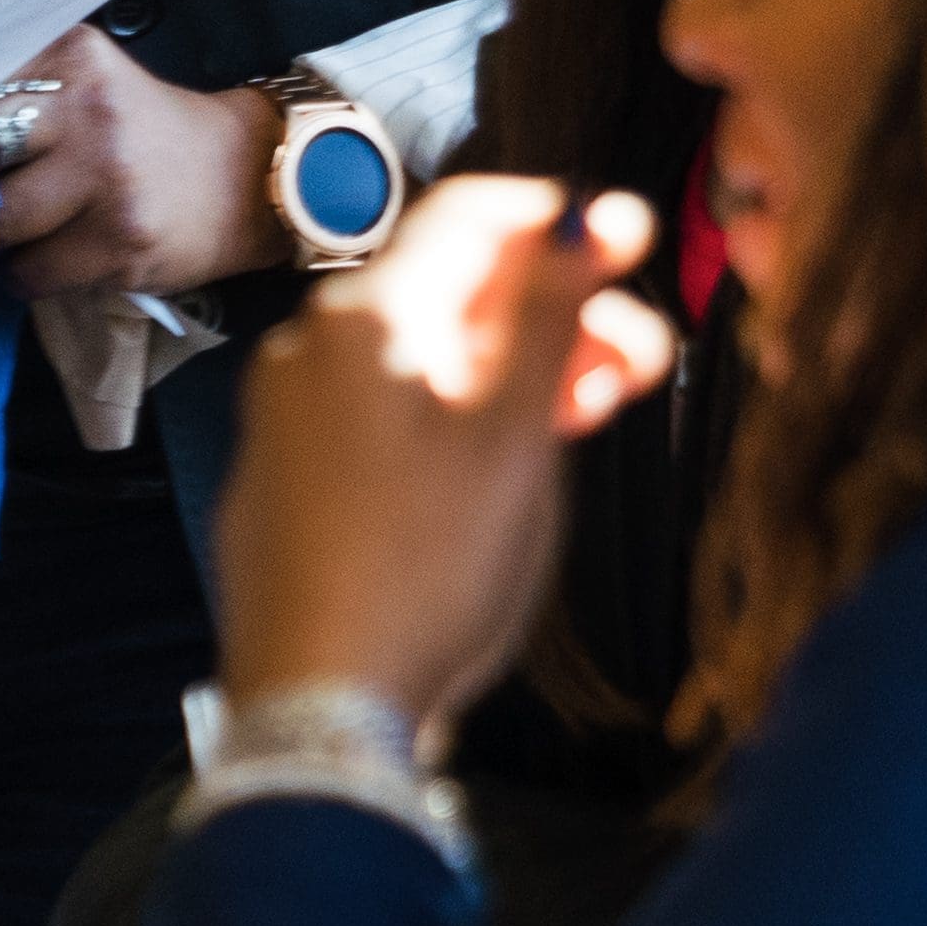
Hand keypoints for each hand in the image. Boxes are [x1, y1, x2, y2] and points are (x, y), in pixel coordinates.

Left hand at [0, 24, 274, 300]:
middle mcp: (86, 105)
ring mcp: (107, 178)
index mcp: (66, 52)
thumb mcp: (81, 81)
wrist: (247, 176)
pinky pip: (31, 275)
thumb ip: (6, 89)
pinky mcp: (125, 241)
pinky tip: (40, 257)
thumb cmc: (137, 130)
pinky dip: (14, 275)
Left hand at [212, 177, 677, 723]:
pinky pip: (382, 417)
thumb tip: (590, 219)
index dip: (559, 221)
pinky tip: (510, 461)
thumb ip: (551, 317)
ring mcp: (290, 417)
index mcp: (363, 318)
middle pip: (450, 291)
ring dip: (512, 368)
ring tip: (591, 409)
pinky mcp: (289, 480)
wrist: (321, 710)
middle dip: (552, 310)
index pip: (470, 215)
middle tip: (637, 355)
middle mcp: (310, 350)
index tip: (629, 243)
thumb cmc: (424, 574)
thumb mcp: (514, 438)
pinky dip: (452, 418)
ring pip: (422, 358)